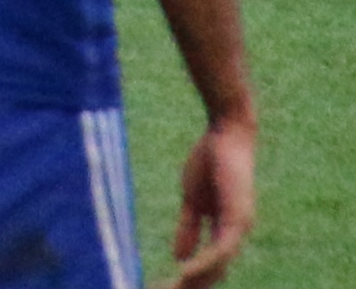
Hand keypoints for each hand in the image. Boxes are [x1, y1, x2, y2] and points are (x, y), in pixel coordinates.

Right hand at [167, 112, 255, 286]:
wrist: (226, 133)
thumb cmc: (211, 161)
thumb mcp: (192, 199)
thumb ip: (189, 229)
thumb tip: (179, 258)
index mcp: (226, 232)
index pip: (209, 266)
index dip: (190, 279)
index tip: (168, 288)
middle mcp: (235, 236)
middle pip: (214, 273)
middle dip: (191, 286)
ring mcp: (239, 229)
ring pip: (217, 267)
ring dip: (194, 281)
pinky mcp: (238, 219)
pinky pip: (219, 250)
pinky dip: (202, 263)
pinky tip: (184, 272)